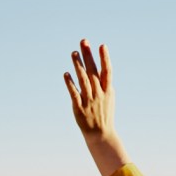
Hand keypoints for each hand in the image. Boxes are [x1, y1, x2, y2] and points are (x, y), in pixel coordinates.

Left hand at [64, 39, 130, 175]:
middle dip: (89, 56)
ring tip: (74, 53)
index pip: (106, 71)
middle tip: (84, 41)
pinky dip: (70, 84)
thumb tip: (98, 66)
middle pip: (93, 72)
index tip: (102, 45)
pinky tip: (66, 74)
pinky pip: (74, 93)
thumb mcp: (108, 97)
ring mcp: (89, 100)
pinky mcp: (79, 107)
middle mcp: (99, 93)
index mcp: (107, 90)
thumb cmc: (104, 113)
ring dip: (78, 66)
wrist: (101, 134)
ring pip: (83, 80)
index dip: (104, 58)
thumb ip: (103, 82)